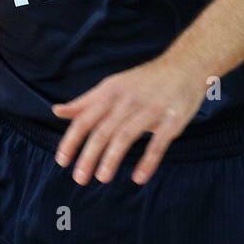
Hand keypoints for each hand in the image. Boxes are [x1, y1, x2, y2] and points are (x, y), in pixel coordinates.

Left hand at [52, 54, 207, 186]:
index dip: (71, 140)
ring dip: (112, 158)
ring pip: (126, 135)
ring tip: (102, 178)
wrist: (186, 65)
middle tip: (79, 178)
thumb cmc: (144, 81)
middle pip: (103, 130)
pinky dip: (148, 161)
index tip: (62, 161)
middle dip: (89, 155)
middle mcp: (129, 100)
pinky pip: (158, 143)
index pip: (85, 118)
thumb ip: (86, 102)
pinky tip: (139, 178)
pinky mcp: (172, 119)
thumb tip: (57, 111)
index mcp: (111, 91)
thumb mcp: (113, 86)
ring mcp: (152, 109)